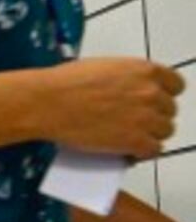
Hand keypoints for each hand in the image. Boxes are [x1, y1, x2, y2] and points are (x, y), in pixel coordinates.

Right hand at [38, 59, 183, 159]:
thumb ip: (125, 79)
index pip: (175, 85)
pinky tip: (128, 152)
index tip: (152, 104)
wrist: (46, 102)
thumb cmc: (64, 83)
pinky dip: (142, 153)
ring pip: (164, 132)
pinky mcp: (135, 140)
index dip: (164, 96)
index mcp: (145, 70)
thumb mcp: (103, 68)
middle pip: (169, 110)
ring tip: (129, 139)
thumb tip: (126, 93)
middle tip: (133, 124)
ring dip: (149, 136)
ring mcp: (145, 117)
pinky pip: (153, 150)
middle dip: (154, 117)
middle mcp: (151, 92)